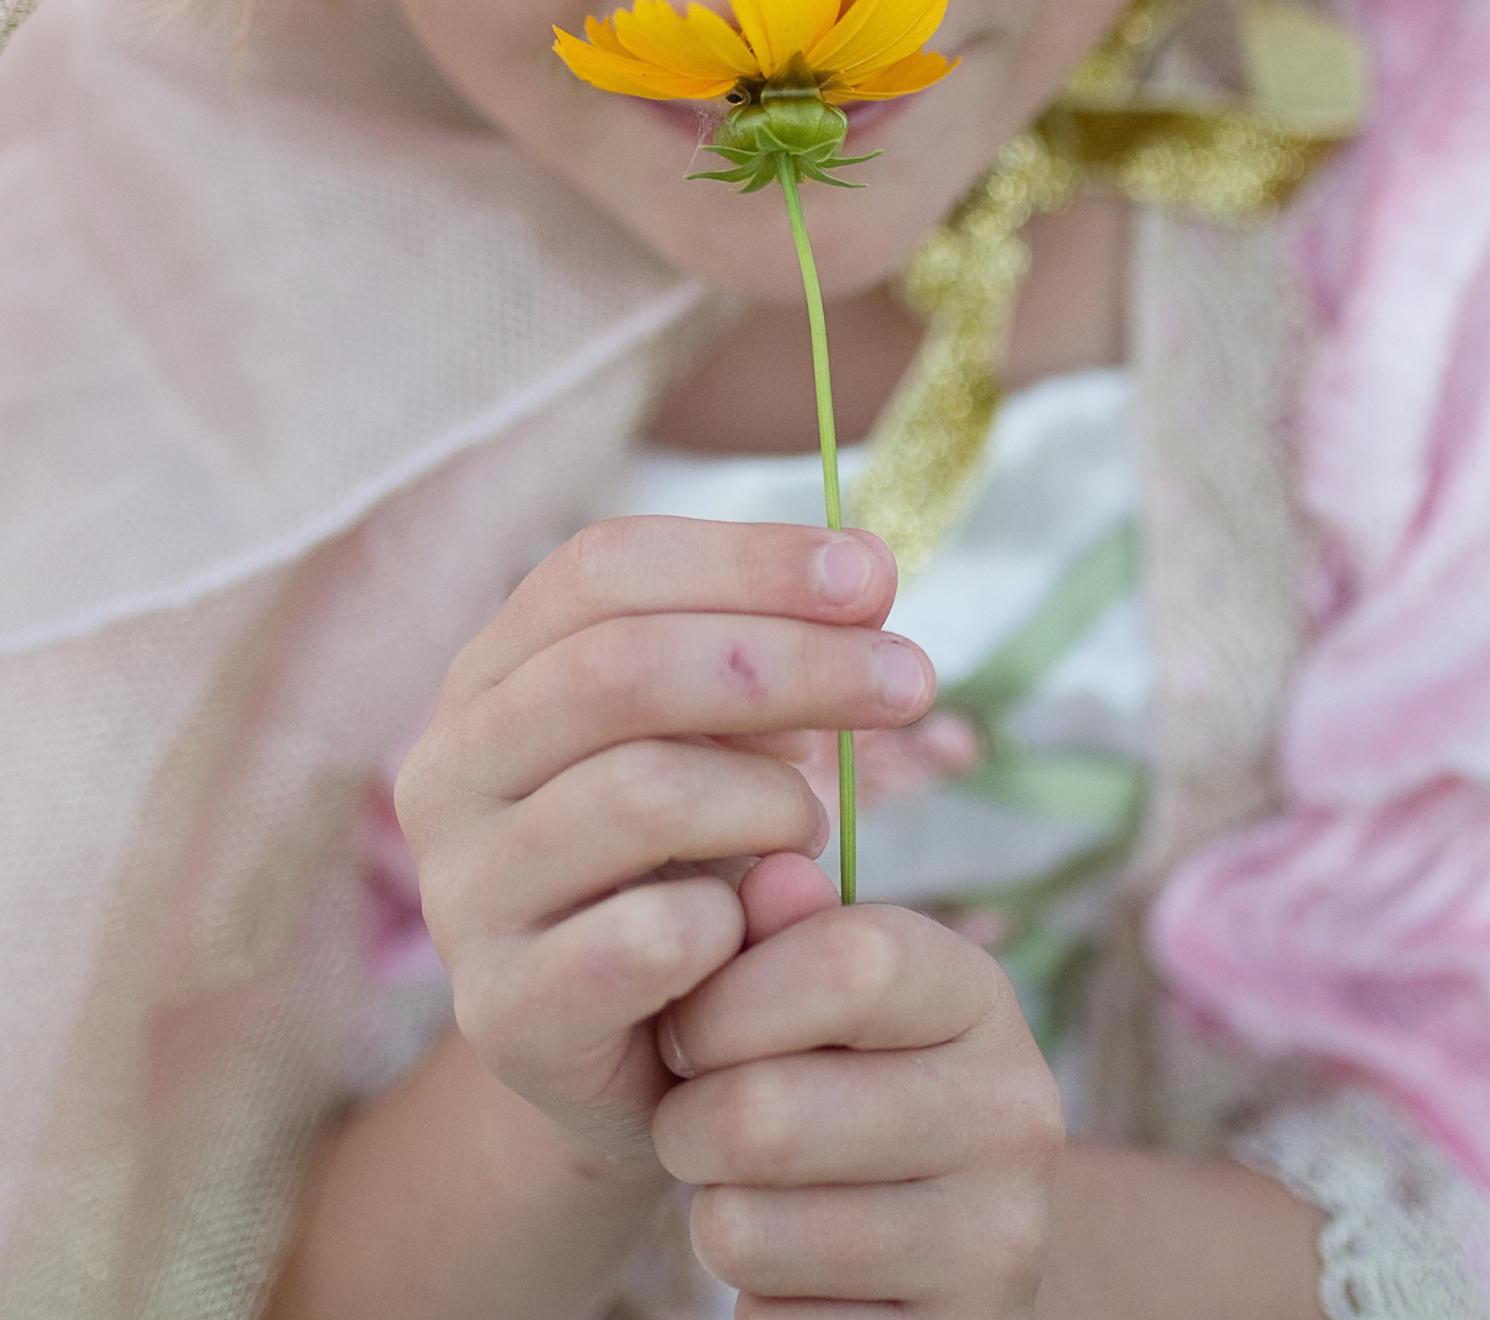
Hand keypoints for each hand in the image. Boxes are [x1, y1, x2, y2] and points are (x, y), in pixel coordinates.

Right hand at [393, 516, 933, 1166]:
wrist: (637, 1061)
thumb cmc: (683, 861)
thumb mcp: (713, 736)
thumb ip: (768, 647)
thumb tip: (864, 573)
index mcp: (490, 673)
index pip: (601, 568)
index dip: (743, 558)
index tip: (875, 574)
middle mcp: (450, 770)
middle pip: (617, 668)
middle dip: (788, 660)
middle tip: (911, 680)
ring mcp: (466, 893)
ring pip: (637, 792)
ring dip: (766, 799)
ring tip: (813, 826)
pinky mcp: (505, 1012)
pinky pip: (645, 940)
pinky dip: (731, 922)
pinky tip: (754, 924)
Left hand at [653, 853, 1066, 1315]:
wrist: (922, 1252)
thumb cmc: (836, 1084)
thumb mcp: (814, 997)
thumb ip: (780, 932)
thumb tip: (769, 875)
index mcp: (979, 996)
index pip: (846, 961)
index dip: (726, 997)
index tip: (689, 1028)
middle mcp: (1017, 1112)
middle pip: (766, 1112)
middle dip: (686, 1123)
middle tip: (697, 1123)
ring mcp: (998, 1240)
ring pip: (747, 1228)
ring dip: (712, 1214)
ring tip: (751, 1194)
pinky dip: (756, 1299)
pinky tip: (800, 1272)